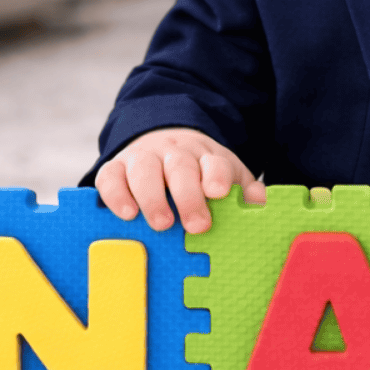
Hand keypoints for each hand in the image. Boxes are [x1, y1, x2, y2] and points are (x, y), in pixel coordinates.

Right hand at [95, 126, 264, 233]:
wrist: (164, 143)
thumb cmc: (200, 174)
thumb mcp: (229, 178)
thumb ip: (245, 192)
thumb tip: (259, 202)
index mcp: (207, 156)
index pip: (214, 161)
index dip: (216, 175)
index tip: (218, 192)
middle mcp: (174, 152)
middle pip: (180, 167)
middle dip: (187, 195)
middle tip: (196, 225)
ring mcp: (143, 157)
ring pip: (144, 169)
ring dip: (152, 197)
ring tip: (161, 224)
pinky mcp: (116, 168)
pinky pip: (110, 176)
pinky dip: (116, 194)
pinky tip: (126, 214)